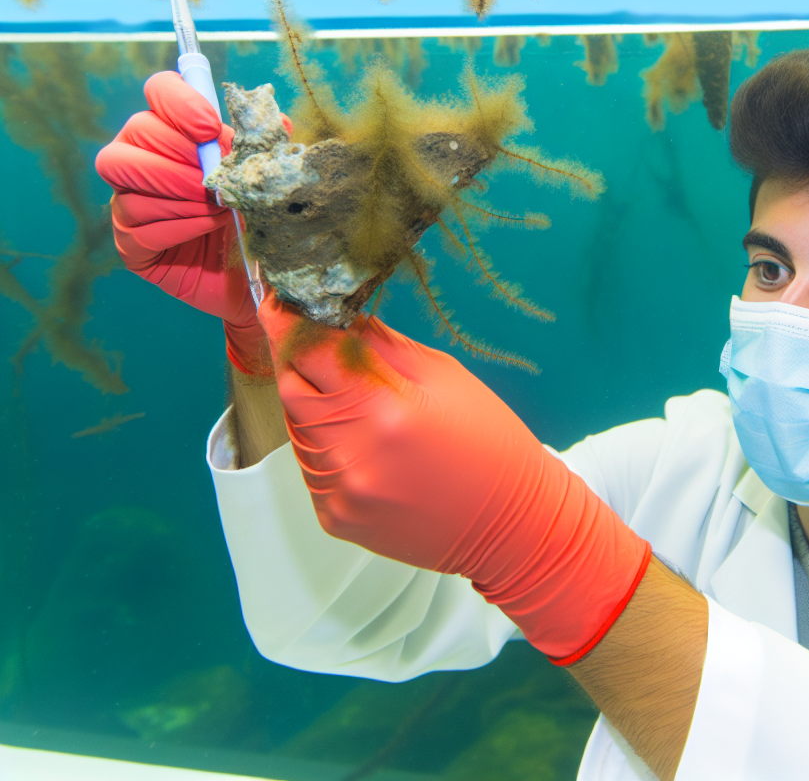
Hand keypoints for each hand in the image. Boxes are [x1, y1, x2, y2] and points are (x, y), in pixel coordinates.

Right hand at [95, 71, 268, 373]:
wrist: (258, 279)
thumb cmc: (258, 219)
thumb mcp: (267, 175)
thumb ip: (265, 144)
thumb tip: (275, 118)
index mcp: (173, 132)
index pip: (158, 91)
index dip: (179, 102)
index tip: (211, 128)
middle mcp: (141, 161)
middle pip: (136, 133)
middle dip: (181, 155)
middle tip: (216, 178)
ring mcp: (129, 203)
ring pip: (131, 183)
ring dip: (182, 192)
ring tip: (219, 207)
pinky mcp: (131, 246)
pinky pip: (140, 227)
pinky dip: (180, 224)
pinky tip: (210, 227)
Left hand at [258, 296, 651, 662]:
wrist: (510, 527)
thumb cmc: (489, 442)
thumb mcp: (444, 374)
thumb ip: (377, 344)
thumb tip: (333, 315)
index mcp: (384, 409)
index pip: (310, 350)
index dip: (289, 319)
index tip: (280, 299)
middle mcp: (350, 454)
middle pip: (289, 388)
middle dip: (294, 359)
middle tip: (311, 342)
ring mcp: (337, 492)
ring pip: (296, 428)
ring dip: (312, 403)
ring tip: (353, 400)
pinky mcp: (333, 518)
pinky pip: (309, 466)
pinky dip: (323, 443)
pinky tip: (362, 442)